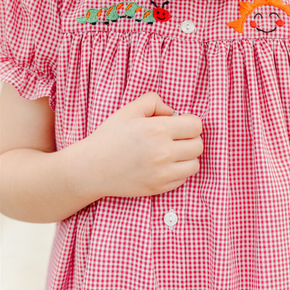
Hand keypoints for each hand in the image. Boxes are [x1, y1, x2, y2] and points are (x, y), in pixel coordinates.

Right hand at [81, 91, 202, 198]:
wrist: (91, 169)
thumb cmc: (109, 137)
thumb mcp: (129, 110)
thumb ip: (154, 101)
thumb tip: (173, 112)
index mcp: (157, 129)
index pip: (196, 126)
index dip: (189, 122)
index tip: (180, 124)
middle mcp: (163, 152)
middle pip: (198, 145)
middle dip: (190, 139)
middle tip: (176, 138)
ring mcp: (162, 173)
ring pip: (194, 164)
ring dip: (187, 157)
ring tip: (172, 152)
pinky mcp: (159, 188)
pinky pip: (183, 179)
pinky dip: (178, 172)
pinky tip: (164, 165)